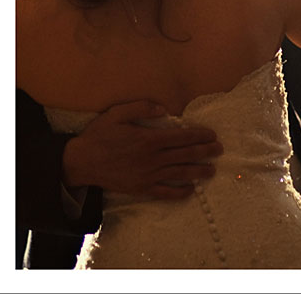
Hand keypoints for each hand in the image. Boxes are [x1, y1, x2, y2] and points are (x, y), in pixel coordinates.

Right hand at [62, 100, 222, 198]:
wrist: (80, 162)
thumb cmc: (99, 135)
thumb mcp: (117, 113)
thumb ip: (141, 107)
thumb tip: (164, 108)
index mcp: (149, 139)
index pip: (182, 137)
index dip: (200, 136)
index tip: (212, 135)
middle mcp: (152, 158)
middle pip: (186, 155)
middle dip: (206, 152)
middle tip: (220, 150)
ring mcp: (148, 175)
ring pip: (179, 174)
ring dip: (199, 171)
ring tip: (213, 170)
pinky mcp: (141, 189)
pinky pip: (165, 192)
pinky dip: (179, 192)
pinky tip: (191, 190)